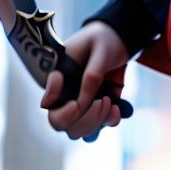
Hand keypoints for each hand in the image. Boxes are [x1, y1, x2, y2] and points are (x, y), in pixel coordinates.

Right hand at [40, 21, 128, 139]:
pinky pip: (101, 127)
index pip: (50, 109)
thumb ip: (90, 78)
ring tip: (109, 101)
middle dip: (85, 120)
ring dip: (96, 122)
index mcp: (59, 80)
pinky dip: (110, 121)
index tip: (77, 103)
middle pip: (64, 126)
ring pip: (80, 131)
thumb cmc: (103, 39)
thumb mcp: (98, 53)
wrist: (120, 38)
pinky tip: (118, 107)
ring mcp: (83, 104)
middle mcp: (67, 96)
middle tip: (102, 100)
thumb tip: (79, 104)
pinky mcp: (99, 107)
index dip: (63, 113)